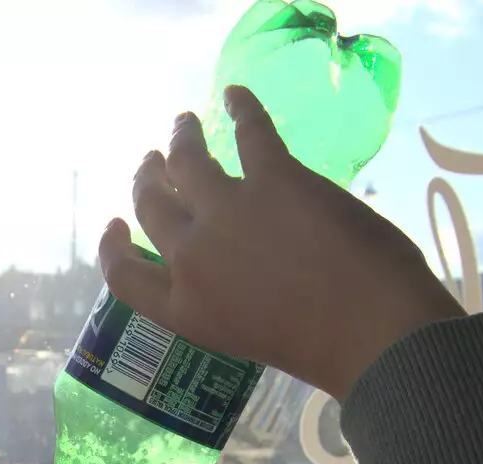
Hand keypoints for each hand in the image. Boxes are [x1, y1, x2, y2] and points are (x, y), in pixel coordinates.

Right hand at [99, 85, 464, 398]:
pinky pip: (249, 129)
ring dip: (181, 137)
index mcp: (186, 310)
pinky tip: (236, 93)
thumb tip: (246, 271)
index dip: (112, 246)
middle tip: (154, 162)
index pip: (124, 277)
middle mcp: (192, 258)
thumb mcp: (250, 340)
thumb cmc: (325, 351)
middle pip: (150, 207)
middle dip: (147, 179)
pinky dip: (241, 105)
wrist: (370, 332)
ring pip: (185, 161)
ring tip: (184, 123)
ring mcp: (227, 212)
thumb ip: (230, 303)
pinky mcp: (272, 178)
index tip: (113, 225)